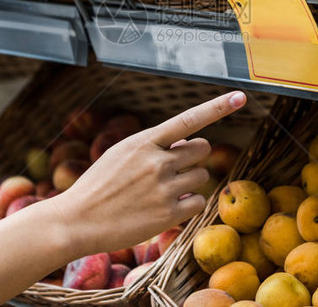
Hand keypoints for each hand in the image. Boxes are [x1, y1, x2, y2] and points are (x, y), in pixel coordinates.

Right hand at [54, 91, 246, 255]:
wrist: (77, 220)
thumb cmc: (100, 185)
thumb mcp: (120, 153)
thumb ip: (153, 145)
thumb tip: (188, 142)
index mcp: (144, 141)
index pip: (188, 119)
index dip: (216, 108)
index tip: (240, 97)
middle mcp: (157, 162)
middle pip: (202, 150)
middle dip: (194, 157)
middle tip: (173, 168)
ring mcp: (164, 189)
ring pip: (202, 177)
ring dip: (189, 183)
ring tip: (160, 191)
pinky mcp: (168, 215)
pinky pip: (198, 203)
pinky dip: (188, 205)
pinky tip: (165, 208)